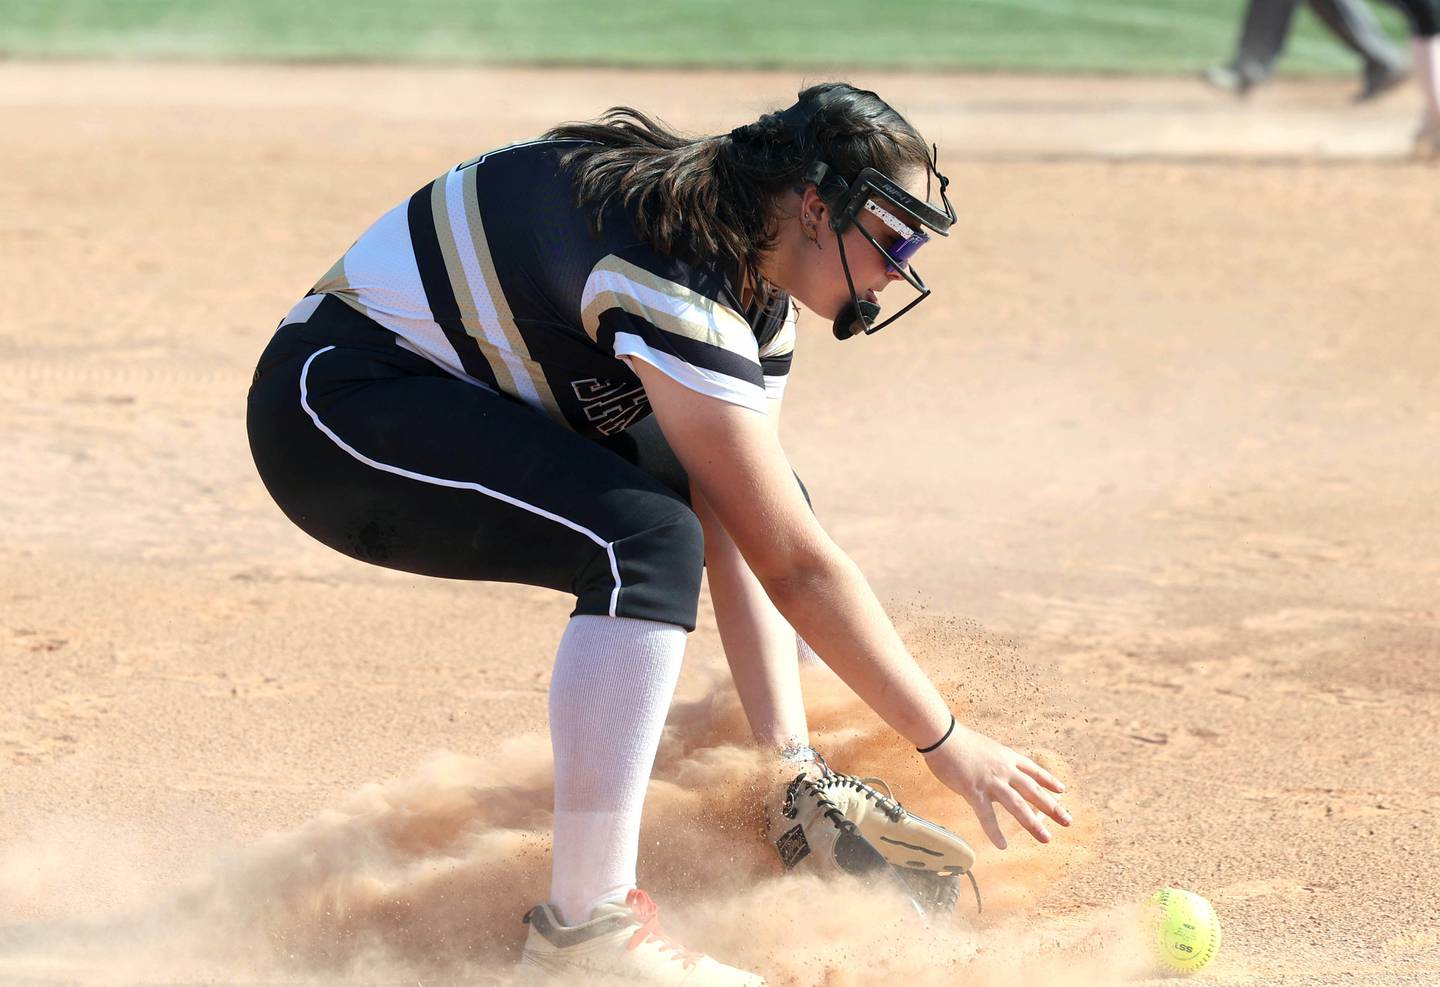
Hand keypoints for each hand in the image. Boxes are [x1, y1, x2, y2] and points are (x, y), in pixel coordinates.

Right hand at [921, 722, 1070, 848]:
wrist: (942, 735)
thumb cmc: (959, 741)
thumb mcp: (987, 748)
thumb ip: (996, 762)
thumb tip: (1001, 774)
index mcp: (1007, 757)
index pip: (1034, 771)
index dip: (1049, 781)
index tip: (1063, 790)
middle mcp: (1005, 770)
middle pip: (1034, 791)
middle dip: (1052, 807)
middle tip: (1068, 821)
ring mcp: (991, 781)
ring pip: (1018, 805)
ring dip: (1033, 823)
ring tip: (1046, 838)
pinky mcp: (974, 791)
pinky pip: (986, 815)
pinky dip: (994, 832)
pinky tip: (1002, 845)